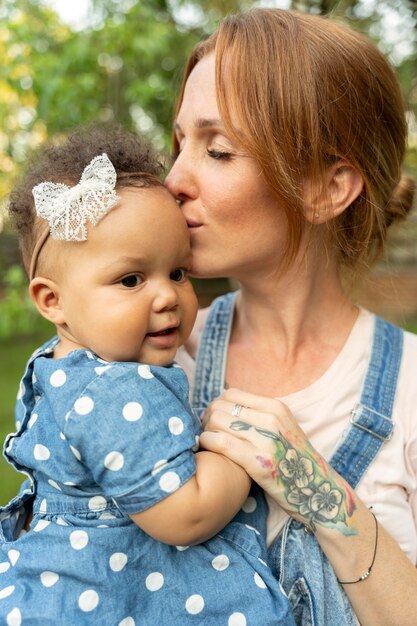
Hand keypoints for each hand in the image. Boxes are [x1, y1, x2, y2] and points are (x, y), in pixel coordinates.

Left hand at [200, 388, 355, 532]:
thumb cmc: (292, 460)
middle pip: (221, 407)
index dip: (216, 405)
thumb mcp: (282, 427)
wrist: (318, 491)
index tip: (213, 420)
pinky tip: (208, 451)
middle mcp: (272, 420)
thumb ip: (257, 414)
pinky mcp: (259, 463)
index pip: (231, 394)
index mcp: (276, 407)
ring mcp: (267, 441)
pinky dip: (208, 443)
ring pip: (217, 422)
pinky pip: (220, 442)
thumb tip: (221, 404)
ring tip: (208, 444)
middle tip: (207, 434)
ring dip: (206, 432)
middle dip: (207, 419)